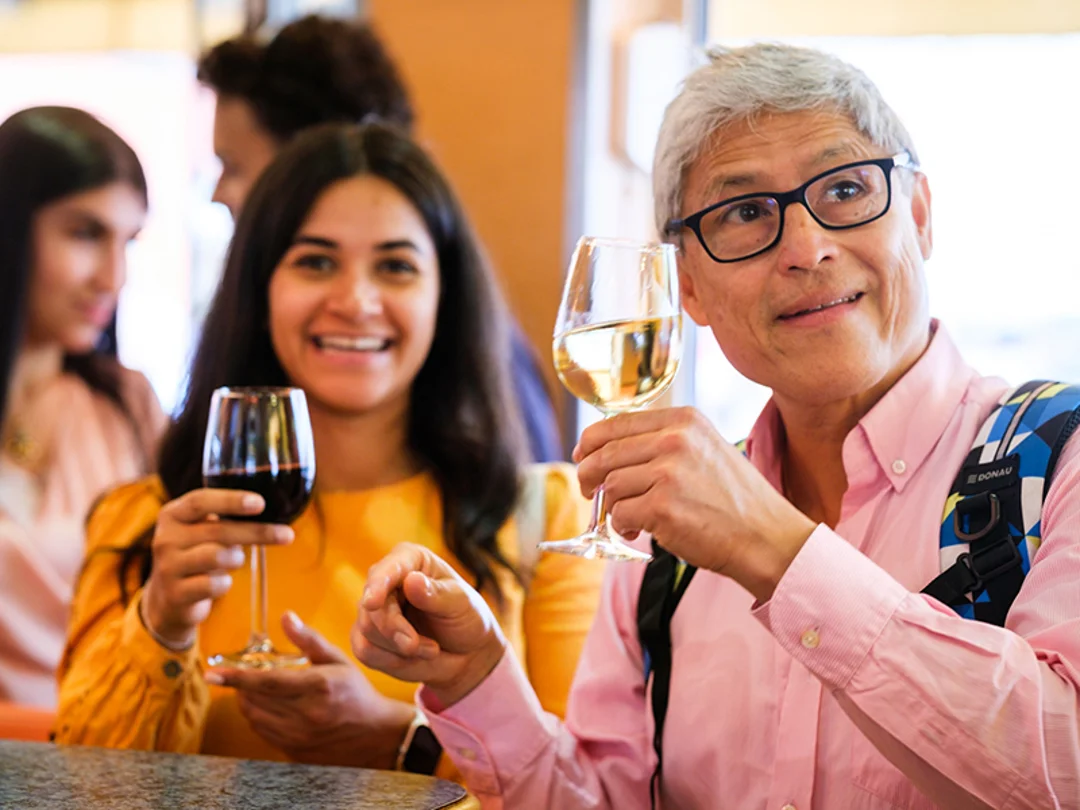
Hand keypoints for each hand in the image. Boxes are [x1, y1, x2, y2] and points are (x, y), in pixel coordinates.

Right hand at [141, 489, 293, 647]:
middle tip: (287, 535)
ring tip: (234, 560)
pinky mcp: (175, 594)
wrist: (169, 600)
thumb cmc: (197, 555)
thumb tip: (273, 512)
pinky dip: (225, 583)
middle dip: (257, 532)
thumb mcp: (203, 532)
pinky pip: (213, 585)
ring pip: (217, 556)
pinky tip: (221, 582)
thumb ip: (225, 520)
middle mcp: (165, 538)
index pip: (201, 501)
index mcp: (173, 515)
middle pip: (218, 530)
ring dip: (236, 559)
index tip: (260, 503)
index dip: (231, 500)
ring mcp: (167, 567)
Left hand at [206, 612, 414, 768]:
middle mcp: (306, 714)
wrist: (375, 733)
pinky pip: (262, 733)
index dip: (236, 677)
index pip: (266, 682)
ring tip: (254, 688)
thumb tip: (286, 617)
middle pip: (255, 700)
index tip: (214, 673)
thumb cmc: (356, 692)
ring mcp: (299, 736)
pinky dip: (256, 718)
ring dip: (246, 701)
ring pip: (255, 718)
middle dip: (241, 685)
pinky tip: (265, 706)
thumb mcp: (337, 659)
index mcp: (317, 687)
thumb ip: (309, 640)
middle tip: (240, 673)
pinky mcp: (295, 751)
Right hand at [352, 543, 506, 707]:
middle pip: (371, 606)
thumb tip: (411, 581)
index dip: (378, 585)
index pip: (386, 569)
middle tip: (426, 648)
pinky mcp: (367, 635)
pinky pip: (366, 651)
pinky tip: (414, 657)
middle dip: (396, 631)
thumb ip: (436, 594)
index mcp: (410, 559)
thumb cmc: (466, 617)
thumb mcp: (461, 604)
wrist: (466, 652)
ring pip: (367, 630)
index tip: (372, 603)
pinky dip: (392, 660)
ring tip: (431, 649)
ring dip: (401, 649)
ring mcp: (373, 608)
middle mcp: (385, 579)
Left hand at [575, 407, 815, 600]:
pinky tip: (637, 531)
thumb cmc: (733, 501)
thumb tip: (606, 450)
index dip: (591, 443)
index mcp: (683, 421)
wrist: (767, 538)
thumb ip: (662, 443)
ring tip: (629, 519)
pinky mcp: (664, 506)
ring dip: (611, 507)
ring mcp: (669, 473)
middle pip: (604, 454)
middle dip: (588, 476)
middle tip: (588, 492)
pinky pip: (619, 514)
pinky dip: (621, 526)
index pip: (615, 423)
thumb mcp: (704, 451)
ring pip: (609, 486)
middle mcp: (675, 440)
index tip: (582, 457)